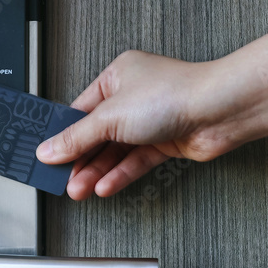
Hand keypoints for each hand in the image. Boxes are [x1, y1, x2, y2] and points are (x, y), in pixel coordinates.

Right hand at [36, 50, 259, 199]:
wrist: (219, 111)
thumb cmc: (173, 94)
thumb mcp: (110, 116)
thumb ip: (77, 137)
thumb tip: (50, 149)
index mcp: (117, 77)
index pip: (80, 111)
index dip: (64, 135)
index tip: (48, 155)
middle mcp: (134, 97)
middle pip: (98, 134)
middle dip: (80, 160)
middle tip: (63, 179)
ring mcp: (150, 121)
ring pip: (116, 151)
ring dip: (97, 172)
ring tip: (79, 190)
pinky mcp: (166, 142)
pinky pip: (136, 161)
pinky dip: (120, 174)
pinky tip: (105, 187)